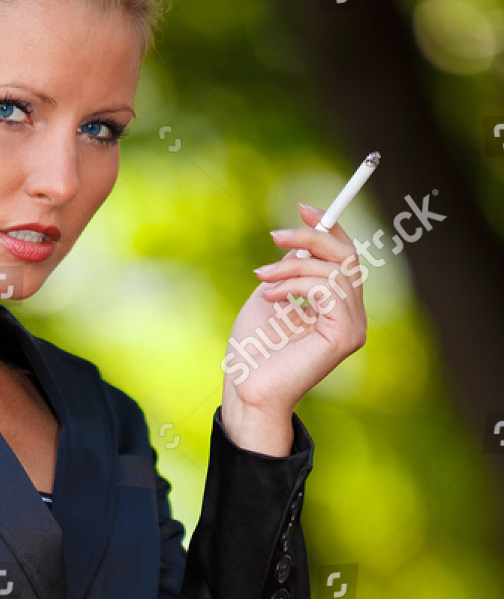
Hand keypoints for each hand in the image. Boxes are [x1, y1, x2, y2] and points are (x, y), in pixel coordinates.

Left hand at [220, 202, 366, 455]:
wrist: (245, 389)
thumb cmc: (252, 351)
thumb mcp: (269, 297)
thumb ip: (289, 271)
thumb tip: (302, 242)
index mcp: (338, 308)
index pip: (345, 259)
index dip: (329, 229)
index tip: (303, 208)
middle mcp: (352, 317)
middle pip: (347, 257)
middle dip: (311, 238)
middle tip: (276, 237)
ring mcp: (353, 327)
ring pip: (334, 270)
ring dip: (291, 268)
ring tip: (262, 280)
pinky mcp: (346, 335)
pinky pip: (328, 288)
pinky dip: (295, 285)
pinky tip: (272, 299)